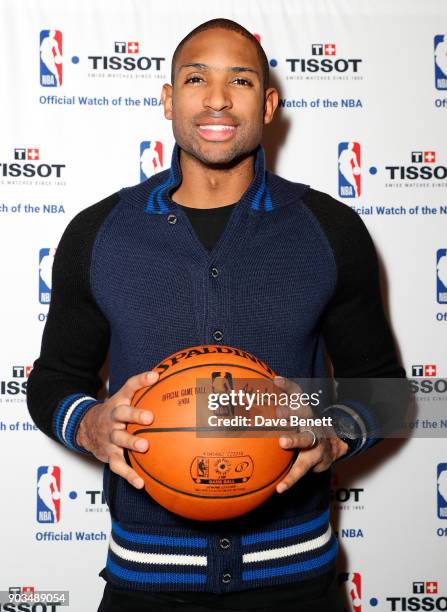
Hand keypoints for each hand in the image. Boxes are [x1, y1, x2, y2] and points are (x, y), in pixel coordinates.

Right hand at [76, 370, 158, 488]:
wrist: (84, 428)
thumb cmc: (115, 413)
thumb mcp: (124, 399)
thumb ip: (145, 392)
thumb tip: (173, 381)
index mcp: (119, 402)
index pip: (129, 387)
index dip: (141, 380)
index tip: (154, 376)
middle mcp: (112, 418)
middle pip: (121, 414)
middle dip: (135, 415)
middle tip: (149, 417)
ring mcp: (109, 436)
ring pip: (118, 439)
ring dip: (131, 442)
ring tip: (144, 447)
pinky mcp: (108, 454)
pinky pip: (118, 465)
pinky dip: (129, 475)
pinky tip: (141, 483)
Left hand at [273, 376, 348, 492]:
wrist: (334, 446)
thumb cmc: (304, 427)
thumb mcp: (296, 415)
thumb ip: (277, 406)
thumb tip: (248, 398)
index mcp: (303, 410)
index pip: (297, 394)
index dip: (287, 386)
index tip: (275, 380)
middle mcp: (311, 423)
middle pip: (303, 414)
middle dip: (291, 412)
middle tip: (278, 411)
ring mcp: (316, 441)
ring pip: (306, 439)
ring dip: (295, 440)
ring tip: (282, 442)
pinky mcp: (316, 460)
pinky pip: (301, 470)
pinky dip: (290, 479)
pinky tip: (279, 488)